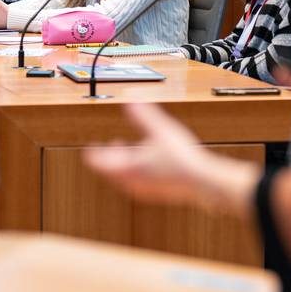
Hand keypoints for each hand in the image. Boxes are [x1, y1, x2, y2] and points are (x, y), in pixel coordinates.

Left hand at [83, 102, 259, 214]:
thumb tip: (130, 99)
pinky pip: (137, 182)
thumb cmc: (182, 158)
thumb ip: (144, 114)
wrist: (202, 181)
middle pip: (111, 171)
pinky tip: (148, 163)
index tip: (89, 148)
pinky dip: (135, 171)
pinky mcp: (156, 192)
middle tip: (108, 146)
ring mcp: (144, 189)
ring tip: (128, 152)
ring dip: (121, 165)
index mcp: (128, 167)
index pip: (100, 163)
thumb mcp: (161, 129)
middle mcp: (133, 181)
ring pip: (124, 178)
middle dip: (108, 158)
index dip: (93, 154)